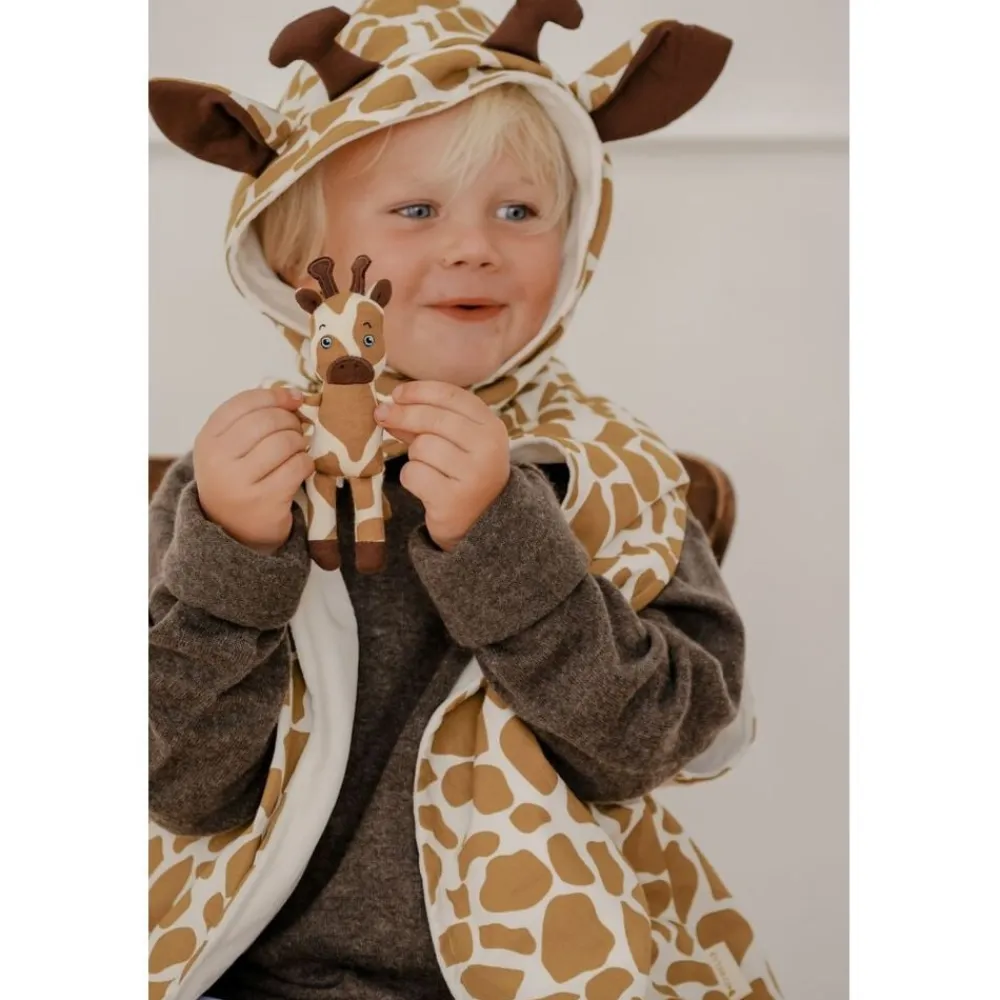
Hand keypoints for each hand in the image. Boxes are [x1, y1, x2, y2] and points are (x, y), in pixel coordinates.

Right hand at [193, 387, 313, 554]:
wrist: (233, 530)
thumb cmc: (238, 477)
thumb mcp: (231, 447)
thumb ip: (254, 418)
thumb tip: (294, 395)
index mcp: (207, 440)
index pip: (244, 403)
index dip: (275, 396)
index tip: (294, 400)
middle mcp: (217, 460)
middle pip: (267, 421)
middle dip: (290, 421)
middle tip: (296, 431)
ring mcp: (239, 483)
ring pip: (284, 442)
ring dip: (299, 442)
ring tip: (296, 451)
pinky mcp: (265, 501)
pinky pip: (297, 467)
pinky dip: (306, 463)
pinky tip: (300, 468)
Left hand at [375, 381, 509, 551]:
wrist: (482, 523)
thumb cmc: (463, 473)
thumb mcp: (456, 442)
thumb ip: (426, 422)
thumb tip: (387, 407)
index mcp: (492, 427)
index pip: (452, 396)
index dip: (419, 391)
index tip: (396, 393)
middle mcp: (487, 449)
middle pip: (433, 418)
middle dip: (403, 414)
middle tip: (382, 416)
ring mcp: (473, 476)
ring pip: (421, 447)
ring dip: (414, 456)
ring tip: (427, 468)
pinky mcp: (452, 500)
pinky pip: (413, 474)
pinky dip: (411, 478)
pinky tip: (425, 487)